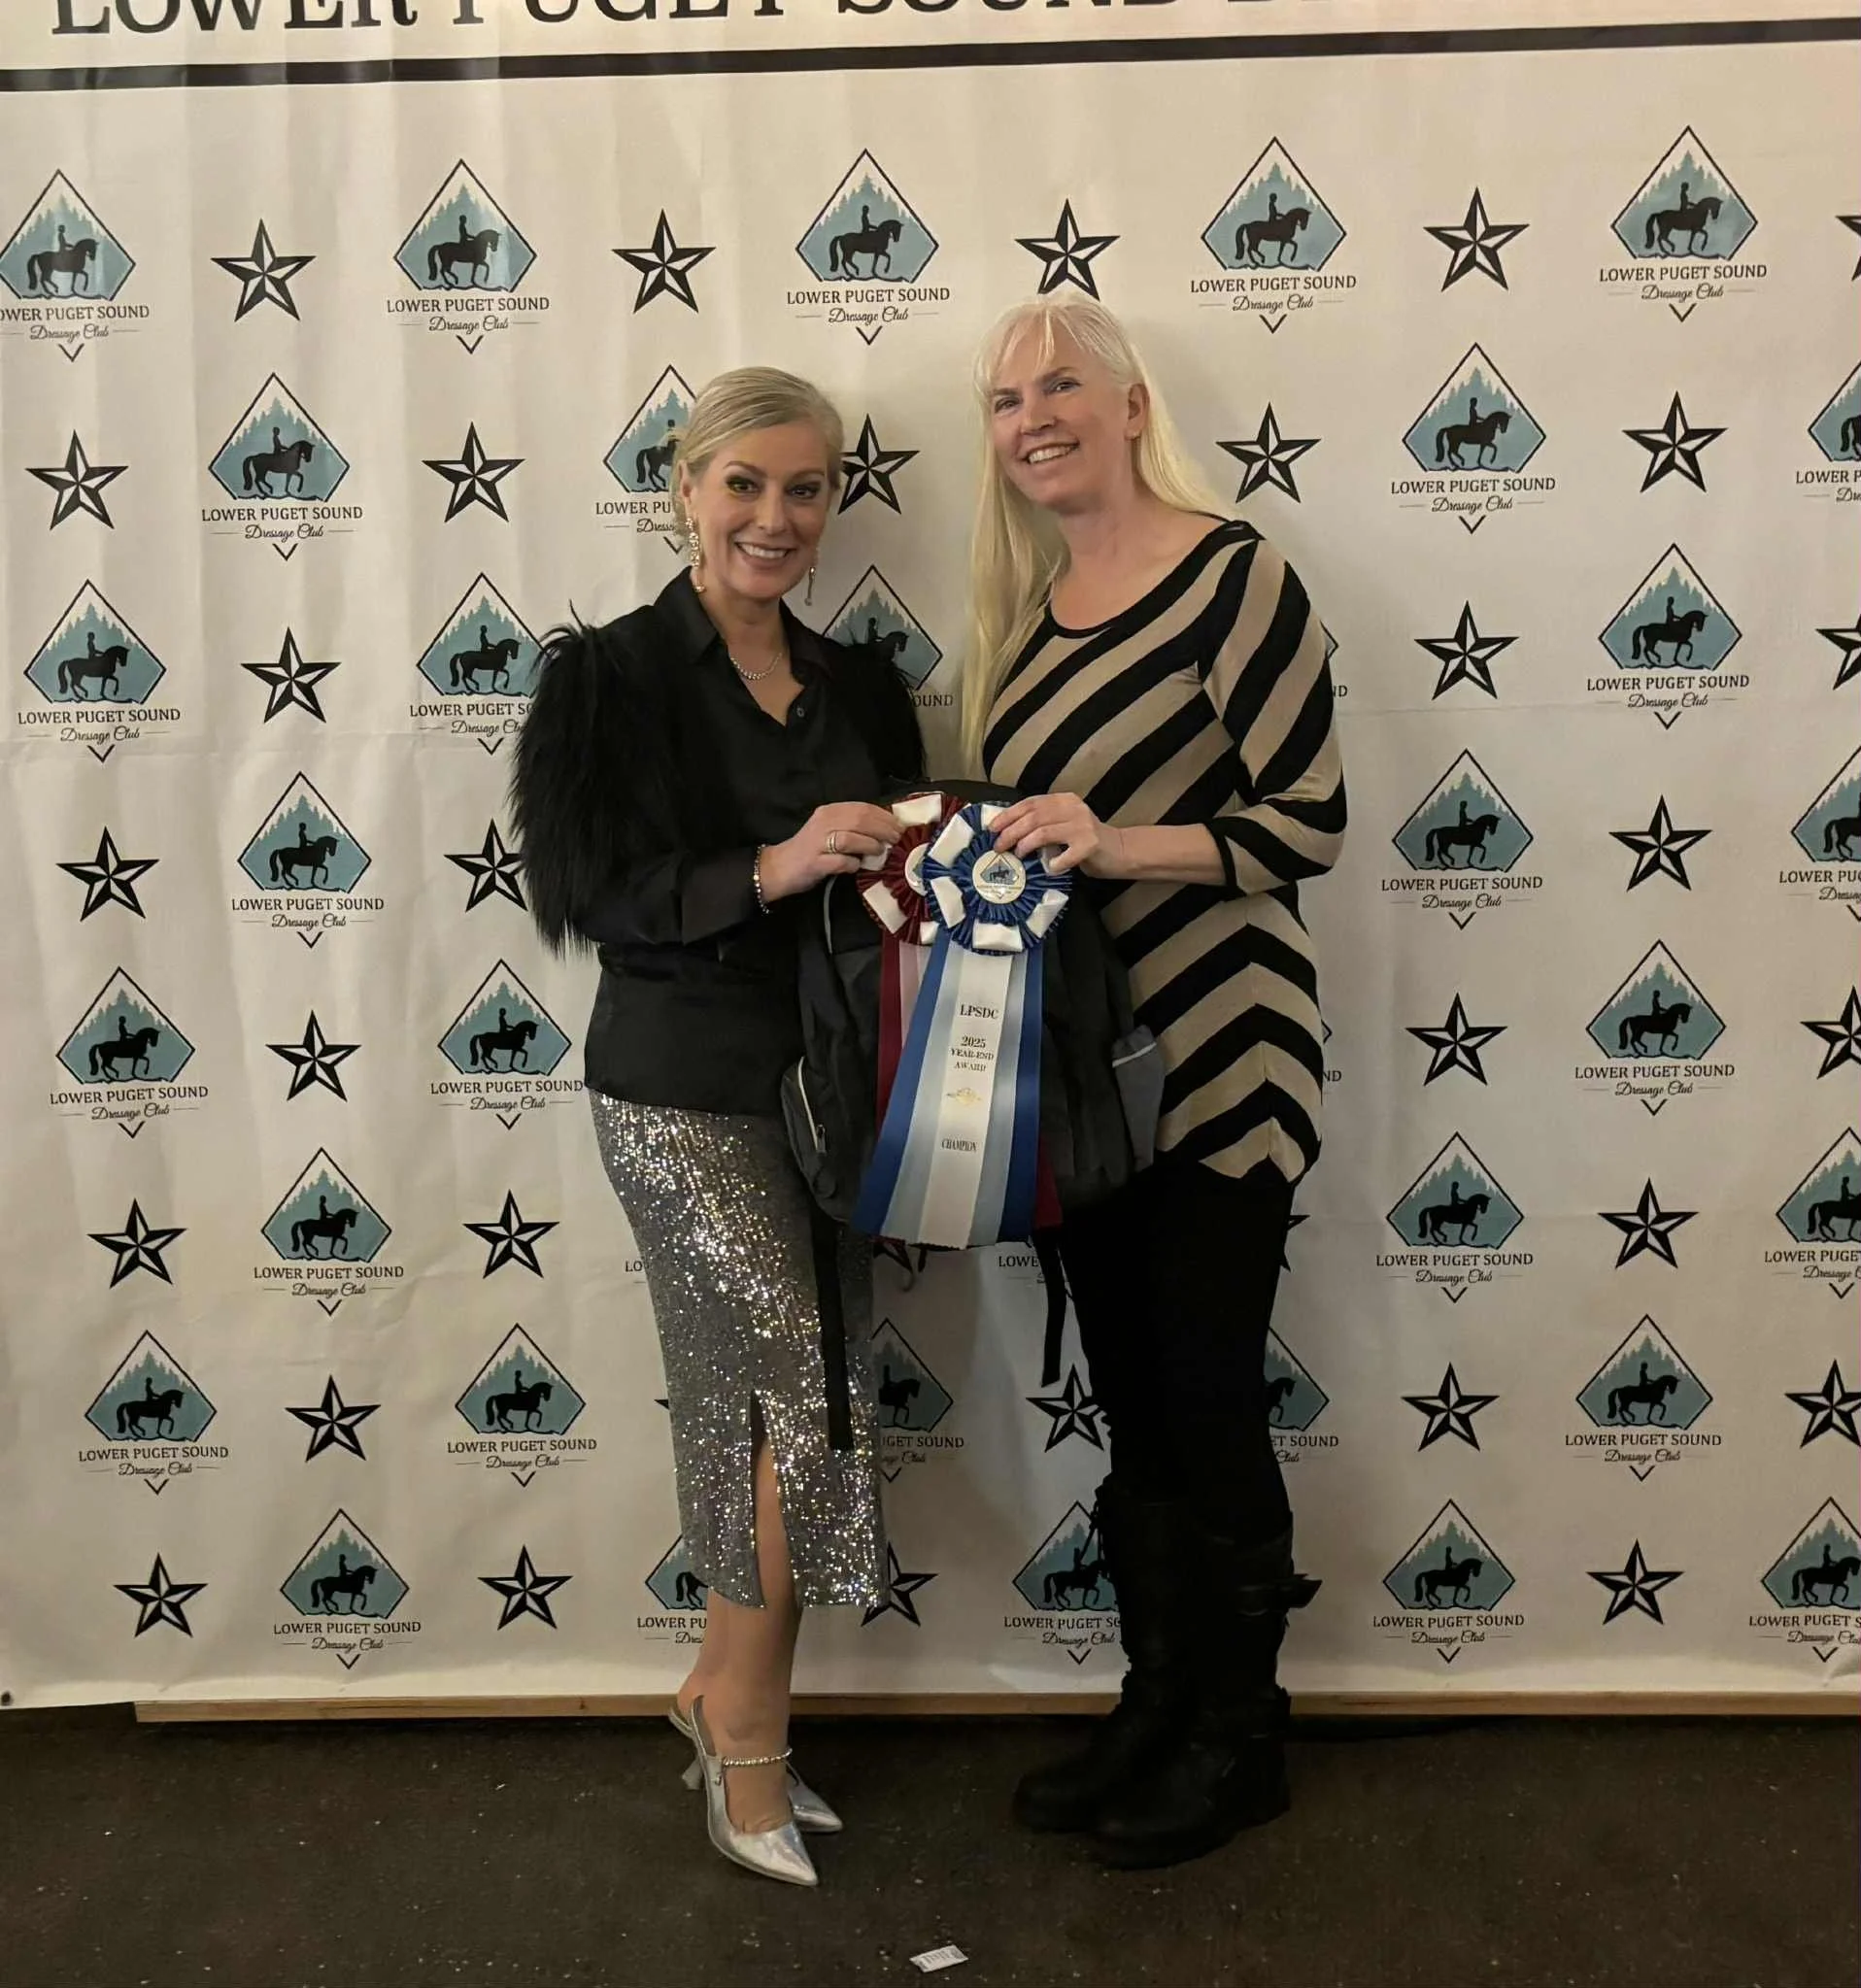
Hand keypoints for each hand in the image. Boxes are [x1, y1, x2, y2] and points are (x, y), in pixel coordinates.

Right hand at [759, 802, 903, 900]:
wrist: (779, 867)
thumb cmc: (811, 850)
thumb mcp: (831, 830)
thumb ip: (853, 827)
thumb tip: (886, 830)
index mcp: (829, 811)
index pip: (862, 808)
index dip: (884, 816)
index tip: (899, 825)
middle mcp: (823, 822)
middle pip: (860, 820)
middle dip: (883, 829)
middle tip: (896, 839)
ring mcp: (818, 843)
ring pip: (850, 838)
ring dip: (870, 845)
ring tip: (880, 852)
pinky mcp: (815, 862)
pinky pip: (840, 862)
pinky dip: (852, 864)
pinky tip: (857, 866)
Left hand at [990, 792, 1123, 878]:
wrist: (1119, 851)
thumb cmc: (1084, 841)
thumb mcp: (1062, 825)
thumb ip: (1042, 823)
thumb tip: (1006, 832)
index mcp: (1063, 800)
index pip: (1030, 803)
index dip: (1008, 815)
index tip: (992, 828)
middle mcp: (1072, 808)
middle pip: (1033, 817)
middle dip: (1011, 832)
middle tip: (999, 847)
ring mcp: (1082, 825)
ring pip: (1043, 832)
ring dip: (1025, 845)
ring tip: (1018, 855)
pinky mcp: (1090, 844)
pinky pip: (1063, 856)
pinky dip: (1052, 864)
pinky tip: (1049, 869)